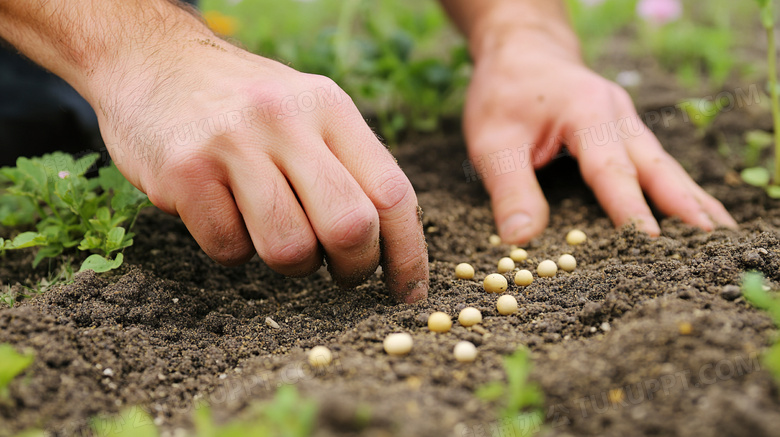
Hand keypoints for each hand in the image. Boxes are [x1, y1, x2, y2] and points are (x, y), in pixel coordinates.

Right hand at [93, 42, 427, 301]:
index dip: (408, 254)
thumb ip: (349, 165)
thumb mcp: (308, 110)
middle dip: (353, 268)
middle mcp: (287, 119)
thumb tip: (391, 243)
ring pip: (290, 249)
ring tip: (274, 233)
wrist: (152, 60)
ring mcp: (233, 142)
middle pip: (350, 227)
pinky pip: (229, 250)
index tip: (409, 293)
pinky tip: (223, 214)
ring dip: (290, 263)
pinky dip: (232, 250)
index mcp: (330, 107)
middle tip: (341, 271)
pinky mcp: (185, 170)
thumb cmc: (243, 104)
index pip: (392, 193)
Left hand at [463, 31, 735, 242]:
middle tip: (714, 239)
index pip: (611, 170)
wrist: (521, 50)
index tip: (652, 242)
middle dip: (686, 204)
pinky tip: (694, 210)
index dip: (630, 207)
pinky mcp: (625, 131)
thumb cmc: (504, 93)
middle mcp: (617, 116)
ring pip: (665, 164)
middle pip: (657, 166)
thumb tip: (521, 241)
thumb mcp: (492, 141)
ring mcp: (627, 122)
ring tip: (720, 232)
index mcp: (586, 113)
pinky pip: (656, 163)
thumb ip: (510, 188)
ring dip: (692, 198)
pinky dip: (676, 188)